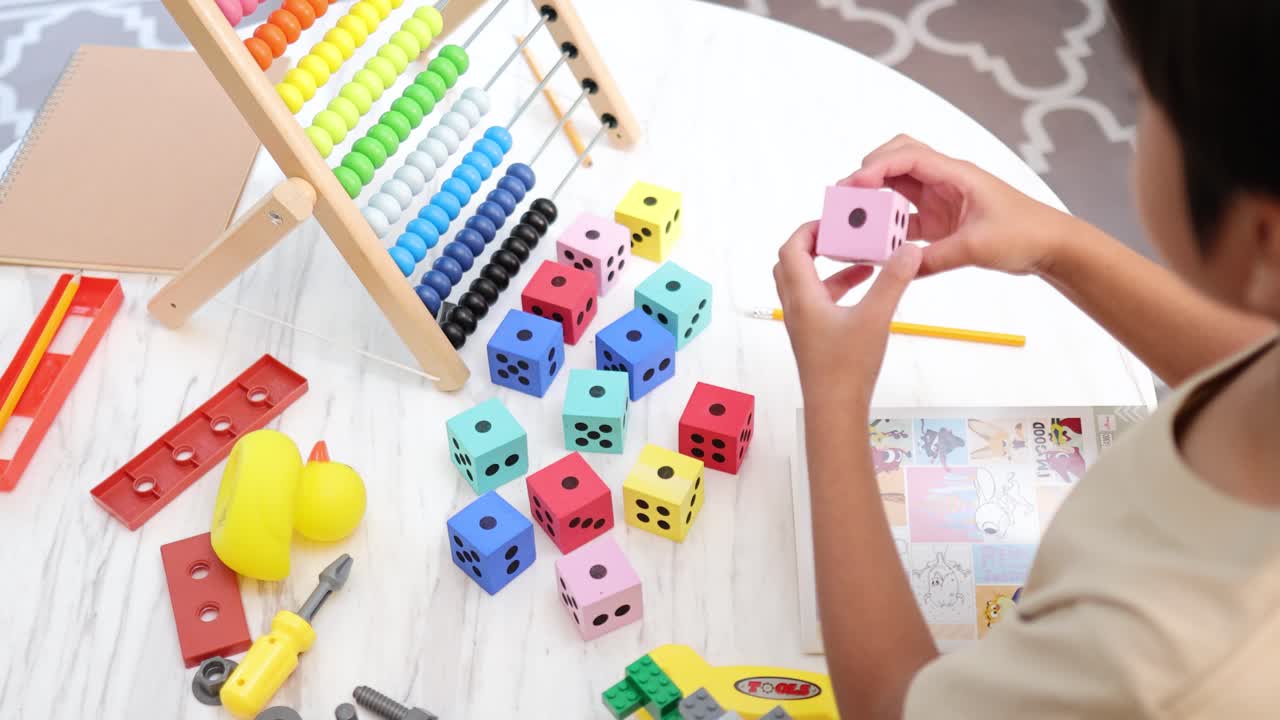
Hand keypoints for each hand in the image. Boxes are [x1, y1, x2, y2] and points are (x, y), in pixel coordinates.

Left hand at [774, 221, 922, 407]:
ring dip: (832, 266)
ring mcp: (804, 324)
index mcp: (803, 297)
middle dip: (816, 243)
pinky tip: (867, 290)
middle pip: (793, 263)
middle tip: (843, 232)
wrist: (834, 409)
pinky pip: (820, 301)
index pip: (792, 249)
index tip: (835, 218)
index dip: (810, 229)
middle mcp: (797, 308)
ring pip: (808, 283)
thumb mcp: (875, 318)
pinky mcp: (815, 337)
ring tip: (863, 257)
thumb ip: (892, 281)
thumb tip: (908, 249)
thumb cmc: (847, 367)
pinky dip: (839, 288)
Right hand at [843, 134, 1078, 277]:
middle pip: (897, 160)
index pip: (908, 156)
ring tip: (854, 218)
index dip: (877, 167)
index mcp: (956, 174)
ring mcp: (941, 199)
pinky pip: (905, 217)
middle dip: (868, 173)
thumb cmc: (1025, 232)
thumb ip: (936, 258)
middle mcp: (945, 180)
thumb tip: (900, 266)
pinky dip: (888, 225)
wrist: (1050, 245)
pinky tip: (876, 241)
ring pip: (897, 187)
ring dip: (875, 198)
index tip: (854, 185)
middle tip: (846, 195)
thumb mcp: (977, 247)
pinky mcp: (941, 220)